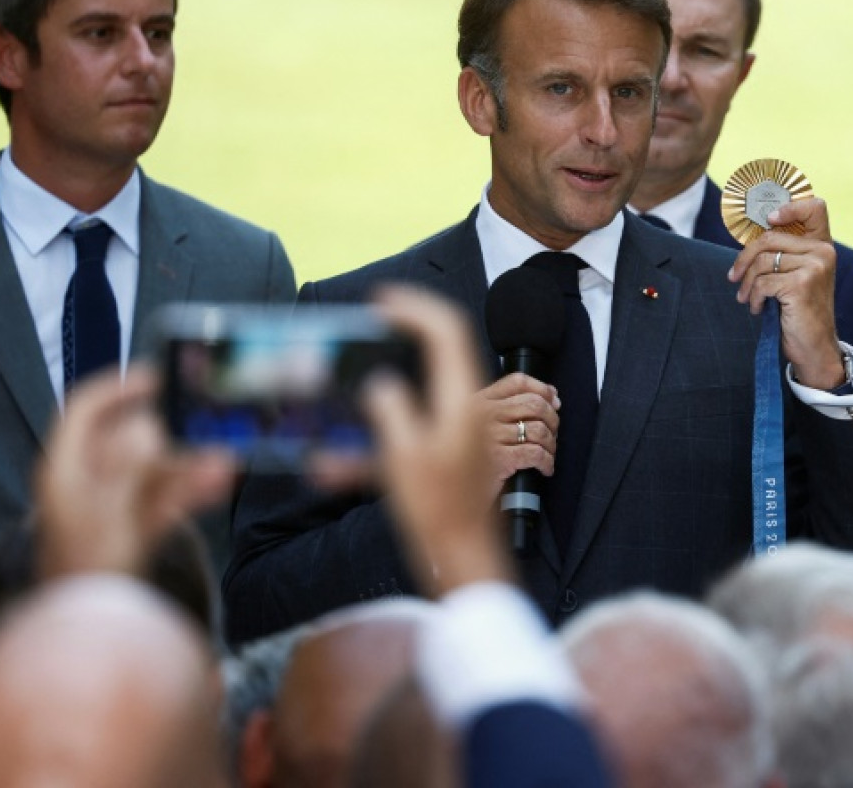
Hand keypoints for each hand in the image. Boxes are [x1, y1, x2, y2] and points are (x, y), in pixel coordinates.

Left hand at [35, 366, 235, 578]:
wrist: (96, 627)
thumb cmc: (90, 571)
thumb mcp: (110, 513)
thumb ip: (133, 468)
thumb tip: (150, 428)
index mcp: (65, 470)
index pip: (84, 409)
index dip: (118, 388)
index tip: (157, 377)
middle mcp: (86, 483)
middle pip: (129, 437)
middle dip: (172, 429)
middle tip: (205, 418)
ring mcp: (112, 505)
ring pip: (154, 468)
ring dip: (190, 461)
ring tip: (225, 456)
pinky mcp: (134, 528)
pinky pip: (166, 496)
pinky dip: (191, 488)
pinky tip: (220, 480)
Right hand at [363, 285, 509, 592]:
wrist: (464, 551)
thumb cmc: (436, 510)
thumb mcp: (402, 456)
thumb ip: (391, 408)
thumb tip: (382, 382)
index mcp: (461, 400)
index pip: (447, 331)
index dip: (417, 308)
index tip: (385, 301)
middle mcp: (470, 405)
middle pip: (451, 343)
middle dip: (418, 321)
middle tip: (385, 313)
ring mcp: (468, 421)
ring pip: (446, 369)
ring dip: (421, 349)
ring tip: (390, 339)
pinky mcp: (461, 439)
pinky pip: (440, 398)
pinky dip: (418, 385)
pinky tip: (393, 392)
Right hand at [476, 372, 559, 491]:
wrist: (450, 498)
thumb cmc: (466, 464)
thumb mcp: (474, 427)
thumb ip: (504, 407)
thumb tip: (551, 396)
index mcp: (476, 402)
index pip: (516, 382)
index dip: (542, 388)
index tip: (554, 400)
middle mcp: (482, 415)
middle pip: (533, 403)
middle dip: (552, 418)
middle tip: (553, 432)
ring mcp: (490, 436)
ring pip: (538, 429)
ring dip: (551, 442)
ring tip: (548, 452)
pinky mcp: (499, 460)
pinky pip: (536, 454)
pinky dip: (547, 461)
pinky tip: (545, 468)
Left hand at [727, 197, 845, 389]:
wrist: (814, 347)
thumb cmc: (801, 312)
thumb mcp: (797, 276)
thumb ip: (785, 254)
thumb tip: (749, 241)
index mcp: (823, 245)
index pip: (814, 207)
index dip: (789, 206)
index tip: (769, 220)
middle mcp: (823, 251)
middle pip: (770, 237)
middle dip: (744, 258)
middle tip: (734, 277)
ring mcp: (814, 266)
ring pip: (762, 261)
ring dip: (747, 283)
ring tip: (747, 298)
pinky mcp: (801, 284)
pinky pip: (762, 282)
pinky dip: (755, 298)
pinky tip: (758, 309)